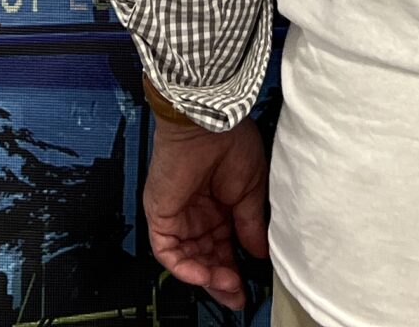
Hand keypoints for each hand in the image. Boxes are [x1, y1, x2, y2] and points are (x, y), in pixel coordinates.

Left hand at [141, 114, 268, 308]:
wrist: (209, 123)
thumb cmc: (231, 143)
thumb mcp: (252, 190)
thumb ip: (250, 224)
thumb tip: (258, 253)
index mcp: (219, 204)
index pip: (223, 245)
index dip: (234, 267)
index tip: (247, 287)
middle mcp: (197, 212)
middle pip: (205, 256)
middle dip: (221, 280)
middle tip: (237, 296)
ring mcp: (177, 214)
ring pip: (187, 258)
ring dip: (207, 276)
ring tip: (228, 286)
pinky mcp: (160, 214)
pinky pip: (167, 251)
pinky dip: (184, 268)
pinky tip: (205, 275)